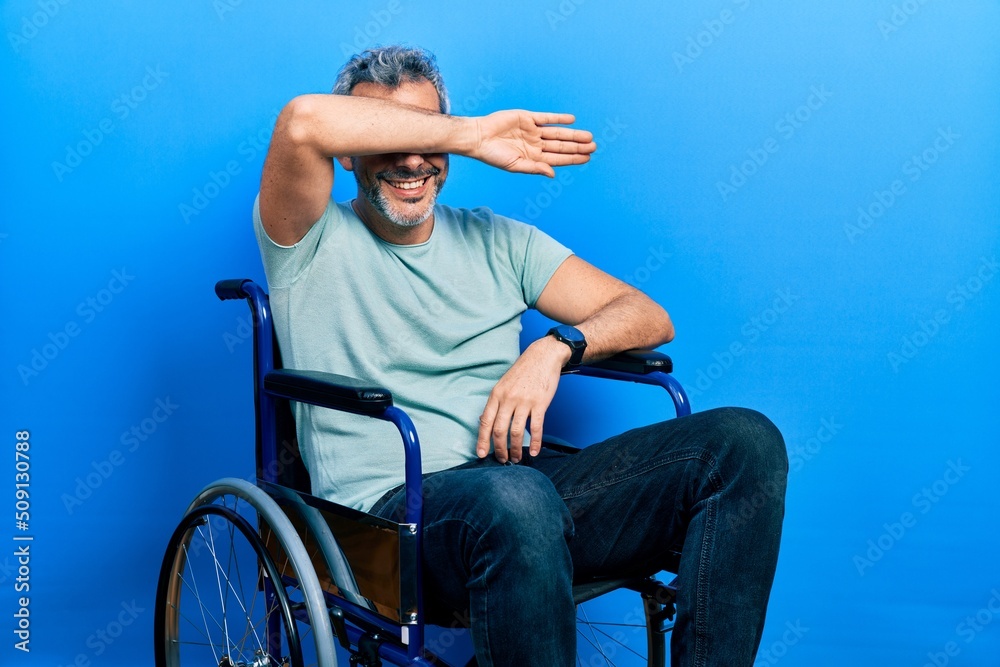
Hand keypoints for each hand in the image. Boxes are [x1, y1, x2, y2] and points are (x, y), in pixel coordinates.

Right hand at [471, 111, 595, 176]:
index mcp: (534, 157)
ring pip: (557, 133)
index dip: (573, 158)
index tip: (587, 158)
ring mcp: (532, 130)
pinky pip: (546, 118)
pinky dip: (558, 119)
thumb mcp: (515, 165)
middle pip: (561, 145)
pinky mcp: (527, 117)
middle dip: (577, 146)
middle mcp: (535, 144)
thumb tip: (553, 173)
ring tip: (588, 136)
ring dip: (572, 134)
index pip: (558, 158)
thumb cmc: (493, 155)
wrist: (478, 137)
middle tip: (594, 146)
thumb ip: (535, 168)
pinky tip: (571, 120)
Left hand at [477, 337, 571, 462]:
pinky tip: (535, 452)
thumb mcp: (503, 384)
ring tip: (516, 458)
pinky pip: (536, 427)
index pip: (485, 422)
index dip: (482, 440)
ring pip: (517, 432)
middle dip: (499, 449)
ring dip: (516, 449)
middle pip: (500, 430)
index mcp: (496, 394)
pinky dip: (536, 442)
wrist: (543, 356)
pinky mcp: (540, 403)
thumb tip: (484, 421)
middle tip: (501, 460)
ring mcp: (524, 401)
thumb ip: (495, 403)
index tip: (481, 454)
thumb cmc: (523, 371)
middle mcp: (508, 399)